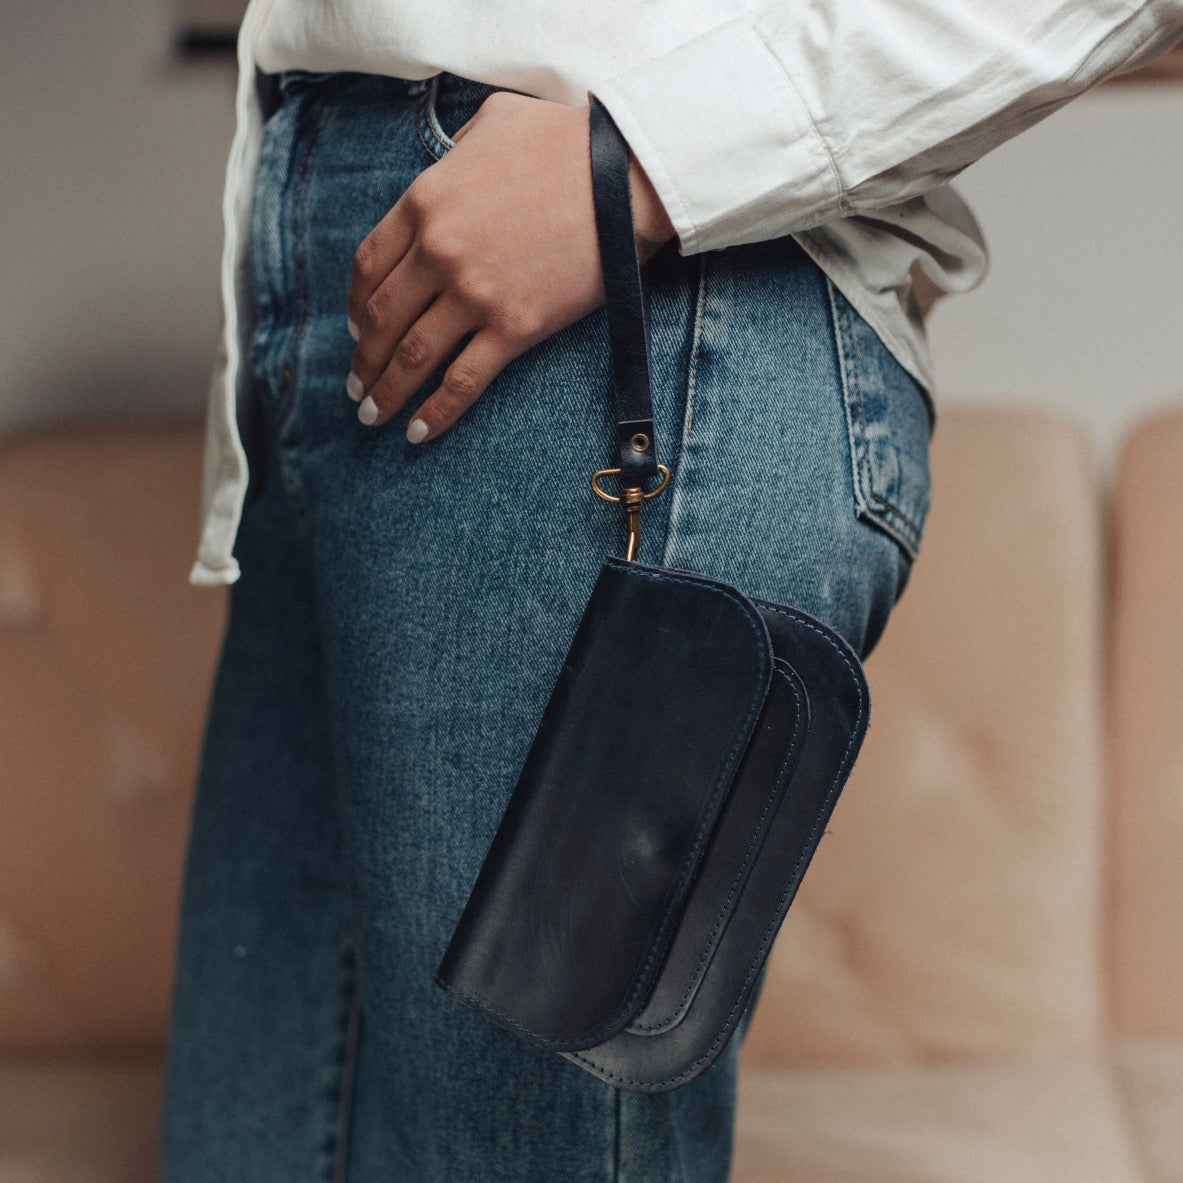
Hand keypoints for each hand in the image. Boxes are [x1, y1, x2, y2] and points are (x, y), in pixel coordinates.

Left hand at [345, 91, 675, 442]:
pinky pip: (462, 381)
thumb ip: (457, 150)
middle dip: (363, 359)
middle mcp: (438, 252)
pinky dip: (435, 412)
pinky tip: (418, 433)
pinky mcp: (514, 327)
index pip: (369, 266)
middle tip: (356, 385)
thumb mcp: (494, 121)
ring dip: (386, 392)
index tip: (356, 328)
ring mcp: (474, 293)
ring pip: (412, 356)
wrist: (627, 173)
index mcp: (424, 202)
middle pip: (381, 319)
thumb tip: (450, 164)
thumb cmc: (567, 142)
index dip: (356, 305)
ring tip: (373, 415)